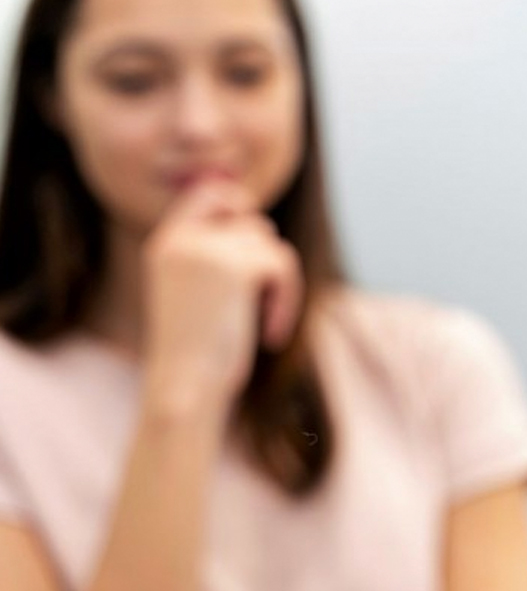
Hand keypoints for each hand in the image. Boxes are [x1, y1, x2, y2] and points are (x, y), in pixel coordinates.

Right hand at [141, 180, 303, 414]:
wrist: (185, 385)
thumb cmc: (196, 355)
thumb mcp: (199, 296)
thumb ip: (218, 259)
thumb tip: (261, 225)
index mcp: (166, 244)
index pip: (209, 194)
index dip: (241, 205)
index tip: (260, 237)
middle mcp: (181, 239)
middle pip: (250, 219)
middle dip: (266, 258)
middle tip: (262, 301)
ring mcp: (205, 249)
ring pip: (270, 243)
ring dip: (279, 284)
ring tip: (265, 323)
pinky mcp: (234, 266)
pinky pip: (282, 265)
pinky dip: (287, 300)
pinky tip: (271, 335)